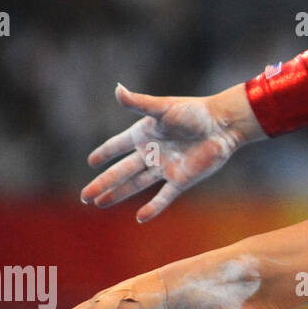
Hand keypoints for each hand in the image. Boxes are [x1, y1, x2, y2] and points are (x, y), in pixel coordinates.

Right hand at [80, 83, 262, 221]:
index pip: (117, 145)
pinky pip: (164, 196)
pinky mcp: (181, 179)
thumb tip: (117, 90)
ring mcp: (165, 167)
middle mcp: (152, 152)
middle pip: (121, 171)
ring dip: (118, 194)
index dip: (105, 152)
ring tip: (99, 203)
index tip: (91, 161)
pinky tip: (141, 218)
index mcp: (144, 134)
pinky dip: (153, 208)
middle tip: (84, 196)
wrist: (223, 125)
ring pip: (136, 184)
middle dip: (102, 183)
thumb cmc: (194, 112)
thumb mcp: (163, 108)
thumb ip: (139, 103)